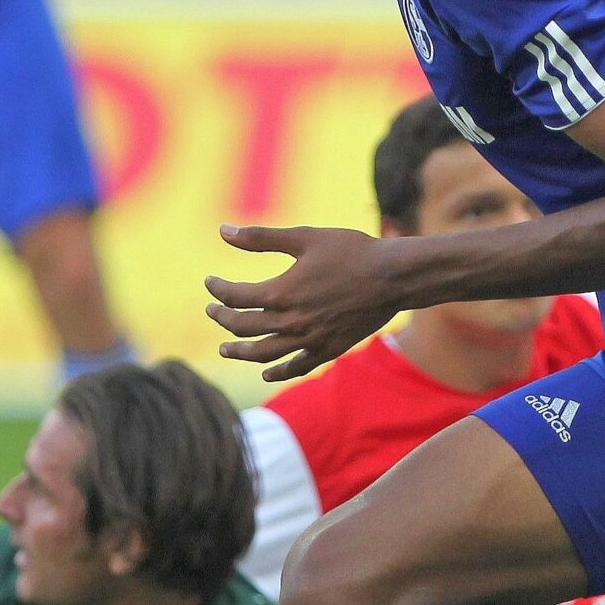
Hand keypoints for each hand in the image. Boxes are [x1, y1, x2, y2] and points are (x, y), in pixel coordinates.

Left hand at [205, 225, 401, 382]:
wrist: (394, 277)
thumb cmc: (351, 251)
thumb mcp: (304, 237)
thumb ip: (261, 238)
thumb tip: (222, 231)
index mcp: (281, 293)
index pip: (235, 297)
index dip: (217, 290)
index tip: (210, 282)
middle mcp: (291, 322)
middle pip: (243, 328)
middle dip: (222, 318)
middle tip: (213, 310)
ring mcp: (310, 340)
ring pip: (263, 354)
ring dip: (240, 352)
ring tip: (225, 349)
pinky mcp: (328, 349)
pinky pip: (296, 367)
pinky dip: (278, 372)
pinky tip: (267, 373)